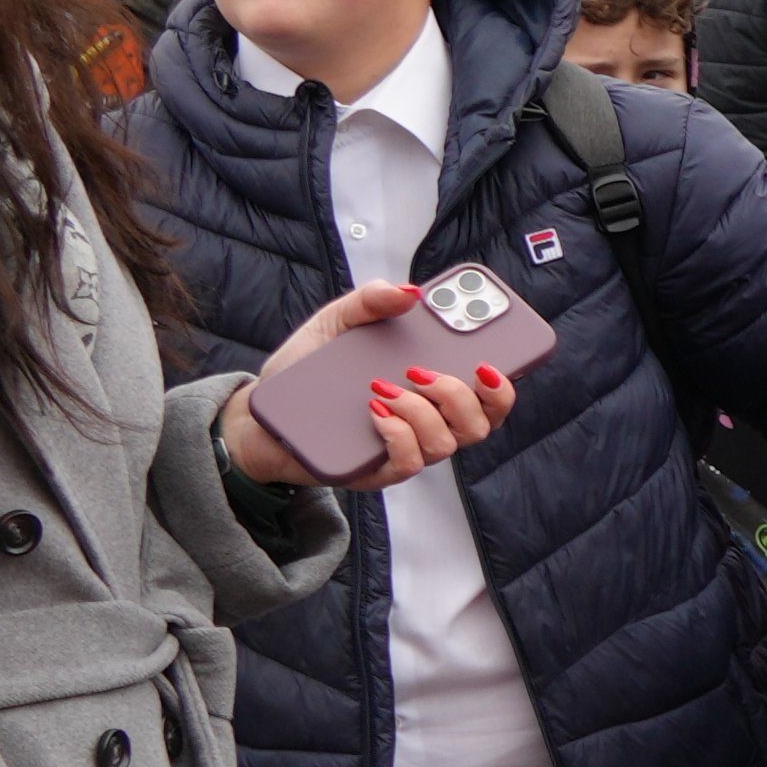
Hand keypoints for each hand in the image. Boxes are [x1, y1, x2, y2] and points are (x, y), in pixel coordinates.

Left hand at [221, 284, 517, 490]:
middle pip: (481, 423)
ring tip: (385, 385)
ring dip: (423, 411)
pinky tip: (375, 410)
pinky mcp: (377, 472)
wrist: (263, 415)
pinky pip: (408, 462)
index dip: (504, 381)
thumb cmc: (306, 373)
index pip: (488, 395)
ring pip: (447, 443)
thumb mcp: (335, 324)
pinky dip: (399, 434)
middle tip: (426, 369)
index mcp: (431, 390)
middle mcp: (428, 423)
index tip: (493, 356)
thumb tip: (408, 293)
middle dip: (462, 393)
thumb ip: (369, 302)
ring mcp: (405, 450)